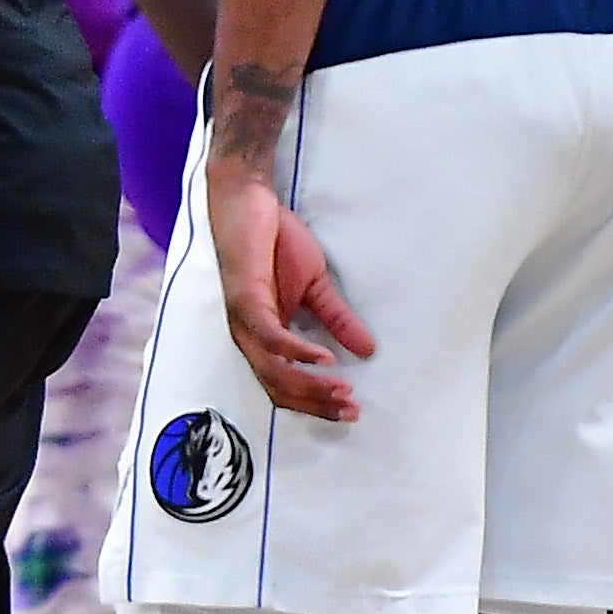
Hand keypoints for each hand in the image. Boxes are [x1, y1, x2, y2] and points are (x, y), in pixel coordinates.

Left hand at [211, 154, 375, 422]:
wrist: (247, 202)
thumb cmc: (273, 242)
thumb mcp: (314, 285)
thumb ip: (336, 319)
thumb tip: (368, 350)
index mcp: (263, 338)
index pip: (285, 386)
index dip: (316, 402)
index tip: (352, 410)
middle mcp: (248, 338)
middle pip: (278, 388)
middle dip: (316, 403)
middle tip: (351, 410)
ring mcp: (244, 321)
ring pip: (272, 370)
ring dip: (309, 385)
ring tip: (342, 391)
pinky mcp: (245, 300)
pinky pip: (271, 337)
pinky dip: (298, 353)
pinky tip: (325, 359)